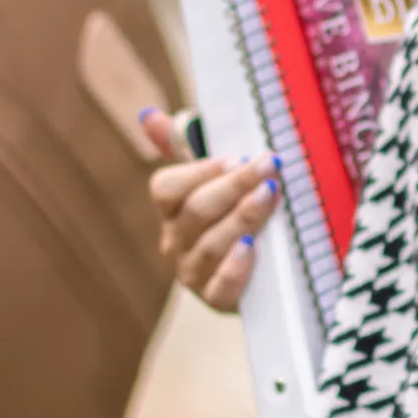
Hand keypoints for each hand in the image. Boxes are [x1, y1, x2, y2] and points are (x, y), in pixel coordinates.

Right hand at [139, 108, 280, 310]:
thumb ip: (185, 147)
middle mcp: (176, 243)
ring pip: (211, 244)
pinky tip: (252, 247)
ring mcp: (194, 274)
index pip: (166, 188)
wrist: (263, 277)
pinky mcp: (218, 301)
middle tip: (269, 165)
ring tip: (270, 195)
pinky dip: (236, 267)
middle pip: (195, 211)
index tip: (237, 157)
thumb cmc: (236, 217)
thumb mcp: (217, 181)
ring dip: (242, 216)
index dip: (200, 171)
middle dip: (234, 185)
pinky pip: (221, 287)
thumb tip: (148, 116)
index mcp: (172, 211)